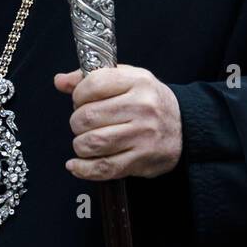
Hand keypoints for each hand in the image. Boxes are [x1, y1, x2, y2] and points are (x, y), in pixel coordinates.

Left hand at [54, 63, 182, 181]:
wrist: (186, 128)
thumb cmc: (150, 101)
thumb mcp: (128, 79)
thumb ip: (93, 78)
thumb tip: (60, 81)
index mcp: (137, 81)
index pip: (93, 84)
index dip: (78, 95)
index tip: (80, 101)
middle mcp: (142, 107)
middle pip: (87, 116)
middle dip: (76, 122)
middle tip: (83, 123)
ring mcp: (142, 135)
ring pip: (92, 143)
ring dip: (80, 144)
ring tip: (85, 141)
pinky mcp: (141, 159)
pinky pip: (103, 167)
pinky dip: (83, 169)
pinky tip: (76, 165)